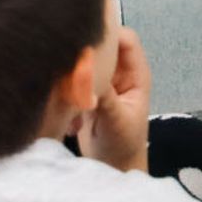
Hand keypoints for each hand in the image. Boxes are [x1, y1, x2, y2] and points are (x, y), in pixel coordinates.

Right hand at [79, 26, 152, 172]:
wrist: (112, 167)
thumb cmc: (124, 144)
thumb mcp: (117, 120)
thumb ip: (105, 97)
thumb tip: (88, 73)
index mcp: (135, 73)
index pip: (126, 39)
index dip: (110, 33)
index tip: (87, 40)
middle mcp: (118, 73)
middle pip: (103, 47)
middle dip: (86, 53)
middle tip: (67, 62)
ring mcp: (101, 83)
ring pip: (85, 64)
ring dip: (73, 77)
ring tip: (67, 96)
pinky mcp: (84, 94)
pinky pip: (72, 83)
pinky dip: (66, 95)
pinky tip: (69, 119)